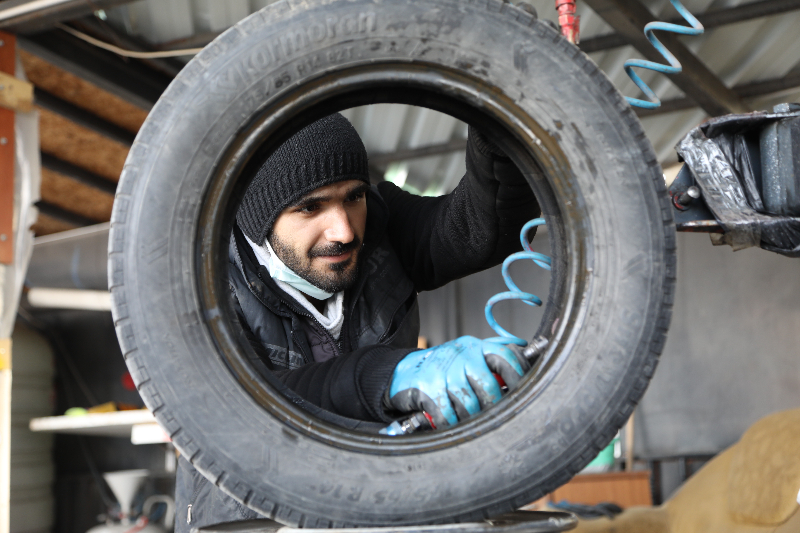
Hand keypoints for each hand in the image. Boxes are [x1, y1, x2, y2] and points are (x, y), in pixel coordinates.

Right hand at [386, 336, 529, 428]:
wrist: (405, 371)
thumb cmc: (444, 370)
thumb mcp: (468, 361)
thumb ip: (491, 368)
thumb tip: (521, 385)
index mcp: (476, 347)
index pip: (505, 357)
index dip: (518, 376)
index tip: (523, 393)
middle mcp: (461, 354)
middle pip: (487, 385)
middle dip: (492, 406)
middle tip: (492, 416)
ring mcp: (443, 369)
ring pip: (468, 402)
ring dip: (469, 417)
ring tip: (467, 419)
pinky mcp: (427, 386)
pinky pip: (446, 413)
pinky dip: (450, 423)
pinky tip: (449, 421)